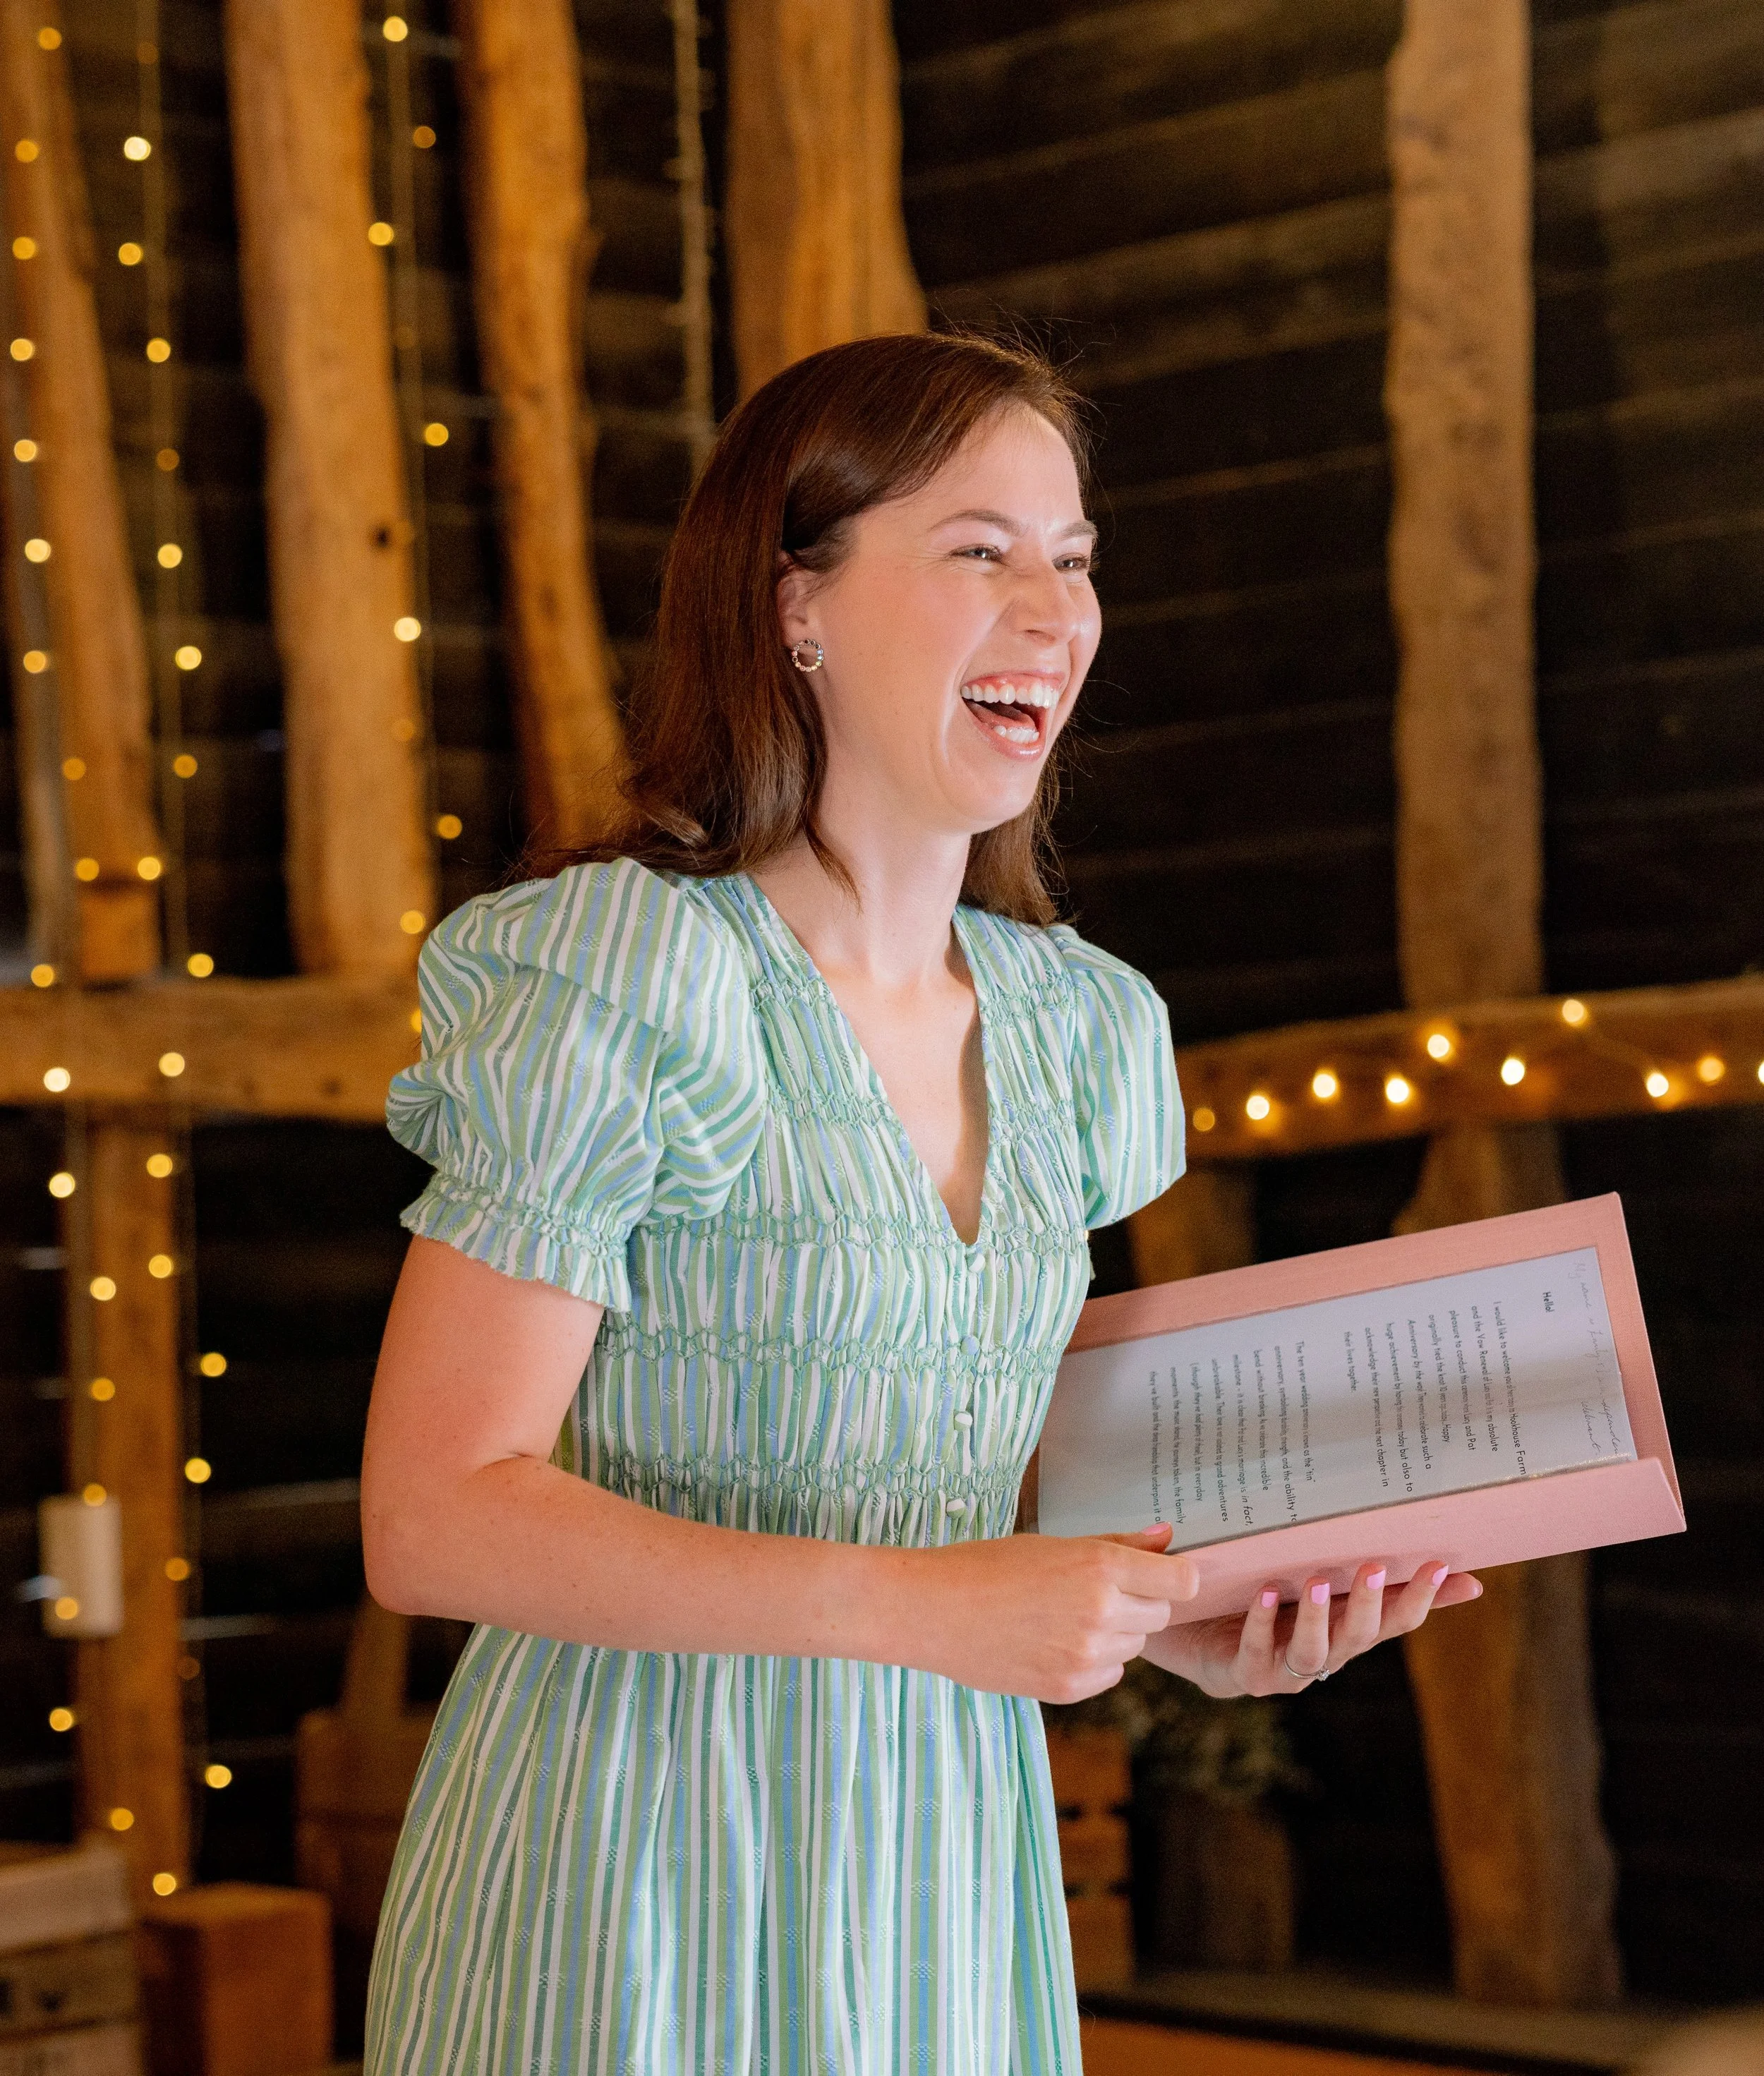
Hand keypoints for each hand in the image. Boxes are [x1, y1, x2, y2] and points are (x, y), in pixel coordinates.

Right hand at [917, 1524, 1199, 1702]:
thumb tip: (1168, 1536)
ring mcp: (1086, 1654)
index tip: (1161, 1575)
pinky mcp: (1069, 1687)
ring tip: (1065, 1616)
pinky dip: (1094, 1660)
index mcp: (1099, 1566)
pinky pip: (1110, 1673)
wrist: (933, 1610)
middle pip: (1159, 1614)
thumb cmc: (989, 1566)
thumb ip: (1118, 1545)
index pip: (1182, 1581)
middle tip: (1093, 1592)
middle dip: (1138, 1602)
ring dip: (1115, 1632)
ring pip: (1134, 1645)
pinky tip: (1054, 1641)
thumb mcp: (1055, 1544)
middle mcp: (1101, 1611)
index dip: (1176, 1577)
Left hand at [1140, 1559, 1483, 1698]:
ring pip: (1312, 1651)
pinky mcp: (1245, 1674)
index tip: (1443, 1565)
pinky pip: (1256, 1651)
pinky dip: (1260, 1623)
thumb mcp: (1323, 1585)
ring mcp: (1286, 1670)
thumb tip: (1464, 1579)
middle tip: (1374, 1567)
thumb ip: (1379, 1581)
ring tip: (1317, 1581)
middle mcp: (1325, 1654)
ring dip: (1317, 1618)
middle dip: (1371, 1604)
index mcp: (1348, 1630)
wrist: (1202, 1638)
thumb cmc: (1271, 1604)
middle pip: (1360, 1636)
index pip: (1396, 1618)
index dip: (1421, 1597)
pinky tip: (1263, 1594)